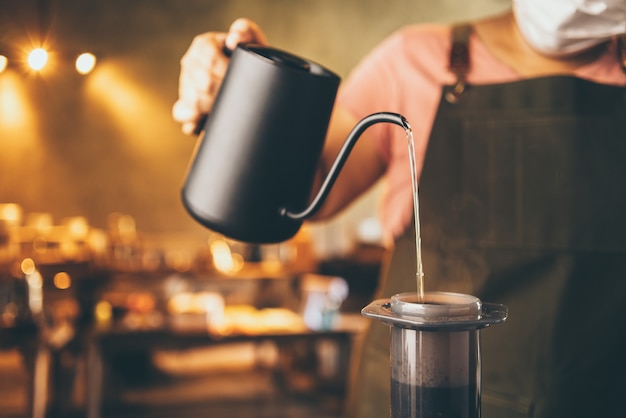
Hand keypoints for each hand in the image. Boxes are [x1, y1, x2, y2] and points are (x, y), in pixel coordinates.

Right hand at [172, 18, 267, 134]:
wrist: (253, 82)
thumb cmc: (252, 60)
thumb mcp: (252, 42)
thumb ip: (245, 31)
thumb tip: (234, 39)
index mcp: (203, 44)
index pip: (209, 59)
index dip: (226, 71)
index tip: (240, 80)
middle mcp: (190, 63)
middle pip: (203, 83)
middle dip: (222, 93)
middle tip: (238, 98)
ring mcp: (185, 85)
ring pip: (194, 100)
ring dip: (212, 107)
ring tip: (226, 107)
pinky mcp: (184, 106)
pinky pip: (181, 114)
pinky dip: (191, 120)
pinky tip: (203, 121)